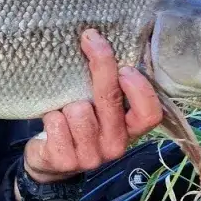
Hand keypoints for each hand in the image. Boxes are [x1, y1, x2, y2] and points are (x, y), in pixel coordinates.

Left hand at [23, 29, 163, 183]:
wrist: (51, 161)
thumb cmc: (80, 123)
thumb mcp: (101, 108)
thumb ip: (111, 87)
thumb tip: (105, 40)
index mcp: (130, 130)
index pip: (150, 114)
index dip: (140, 90)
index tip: (125, 67)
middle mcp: (116, 146)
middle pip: (111, 101)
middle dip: (101, 66)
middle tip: (90, 39)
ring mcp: (91, 157)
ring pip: (79, 111)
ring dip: (68, 104)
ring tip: (65, 110)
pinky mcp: (64, 161)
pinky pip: (56, 123)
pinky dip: (51, 117)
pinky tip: (53, 123)